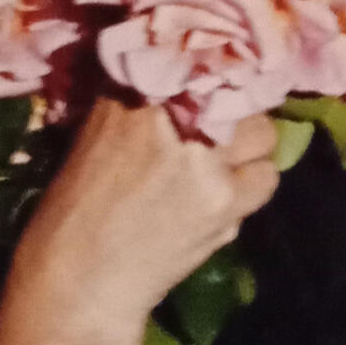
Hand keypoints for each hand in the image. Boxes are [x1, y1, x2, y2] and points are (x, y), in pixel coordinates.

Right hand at [6, 99, 278, 344]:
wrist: (79, 280)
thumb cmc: (81, 206)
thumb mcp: (102, 132)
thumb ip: (148, 101)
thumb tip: (198, 75)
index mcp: (139, 97)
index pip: (206, 64)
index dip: (219, 78)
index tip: (219, 90)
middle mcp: (175, 121)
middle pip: (243, 97)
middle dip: (238, 117)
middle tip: (223, 136)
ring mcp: (204, 161)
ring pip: (264, 136)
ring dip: (250, 153)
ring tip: (226, 169)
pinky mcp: (223, 200)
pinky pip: (266, 180)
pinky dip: (250, 190)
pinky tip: (224, 201)